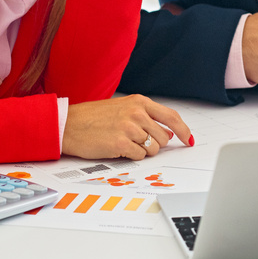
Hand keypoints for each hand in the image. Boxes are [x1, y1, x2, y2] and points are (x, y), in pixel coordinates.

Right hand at [62, 95, 192, 159]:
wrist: (69, 125)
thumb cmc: (93, 117)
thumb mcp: (123, 108)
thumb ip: (146, 117)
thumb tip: (167, 133)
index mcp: (139, 102)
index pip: (171, 117)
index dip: (183, 130)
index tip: (188, 139)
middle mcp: (137, 113)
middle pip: (163, 137)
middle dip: (154, 143)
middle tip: (135, 141)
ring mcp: (129, 128)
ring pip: (153, 149)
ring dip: (142, 151)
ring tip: (124, 143)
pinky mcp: (121, 144)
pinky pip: (139, 157)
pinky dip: (132, 156)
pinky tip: (118, 148)